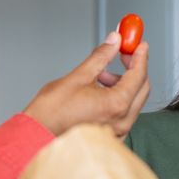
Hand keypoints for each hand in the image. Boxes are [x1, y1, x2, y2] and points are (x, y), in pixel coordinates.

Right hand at [23, 32, 149, 137]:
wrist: (37, 135)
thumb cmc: (52, 112)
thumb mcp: (78, 76)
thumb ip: (101, 57)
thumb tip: (114, 41)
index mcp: (116, 105)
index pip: (139, 75)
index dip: (140, 56)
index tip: (139, 45)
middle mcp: (122, 121)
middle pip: (141, 88)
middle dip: (133, 69)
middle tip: (122, 55)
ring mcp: (117, 132)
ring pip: (132, 102)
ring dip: (122, 84)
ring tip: (100, 76)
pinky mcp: (110, 137)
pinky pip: (123, 114)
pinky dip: (117, 99)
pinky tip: (100, 92)